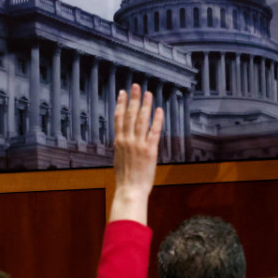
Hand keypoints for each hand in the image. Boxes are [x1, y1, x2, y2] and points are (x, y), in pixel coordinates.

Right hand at [110, 85, 162, 224]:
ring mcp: (138, 144)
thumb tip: (122, 140)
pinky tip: (159, 110)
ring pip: (142, 120)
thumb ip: (122, 147)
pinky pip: (154, 131)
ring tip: (148, 93)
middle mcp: (127, 140)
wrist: (130, 190)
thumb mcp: (119, 159)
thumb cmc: (125, 179)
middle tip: (136, 86)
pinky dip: (156, 119)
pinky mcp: (150, 150)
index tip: (123, 93)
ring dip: (145, 105)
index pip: (119, 118)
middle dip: (134, 99)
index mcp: (118, 142)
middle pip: (130, 115)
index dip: (121, 104)